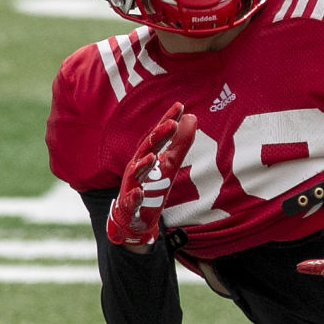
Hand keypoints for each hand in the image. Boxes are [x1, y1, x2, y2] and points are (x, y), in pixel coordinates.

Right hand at [108, 102, 196, 247]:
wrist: (134, 218)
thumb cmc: (151, 186)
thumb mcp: (169, 164)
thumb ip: (180, 143)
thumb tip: (192, 117)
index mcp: (147, 155)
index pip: (158, 135)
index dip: (168, 120)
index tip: (180, 105)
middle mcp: (137, 167)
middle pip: (147, 149)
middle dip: (158, 136)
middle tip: (172, 123)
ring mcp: (132, 186)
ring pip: (136, 173)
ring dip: (144, 164)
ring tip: (154, 156)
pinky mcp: (130, 206)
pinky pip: (131, 200)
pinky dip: (135, 197)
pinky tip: (140, 193)